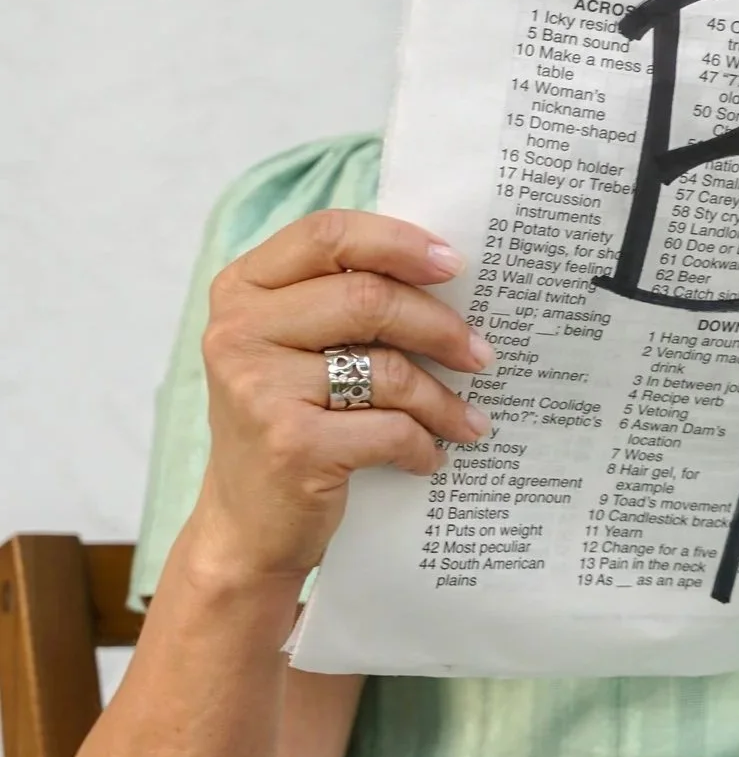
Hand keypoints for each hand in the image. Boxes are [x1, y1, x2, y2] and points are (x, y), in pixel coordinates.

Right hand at [192, 209, 492, 583]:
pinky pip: (389, 428)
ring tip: (468, 418)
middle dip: (440, 326)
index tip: (454, 264)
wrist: (246, 524)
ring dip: (443, 399)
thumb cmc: (291, 420)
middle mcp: (239, 331)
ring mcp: (258, 388)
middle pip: (368, 298)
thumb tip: (448, 270)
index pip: (328, 233)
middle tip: (481, 354)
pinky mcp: (289, 445)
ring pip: (387, 369)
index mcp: (244, 288)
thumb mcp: (298, 347)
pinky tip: (430, 455)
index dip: (398, 241)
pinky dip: (422, 444)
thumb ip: (343, 300)